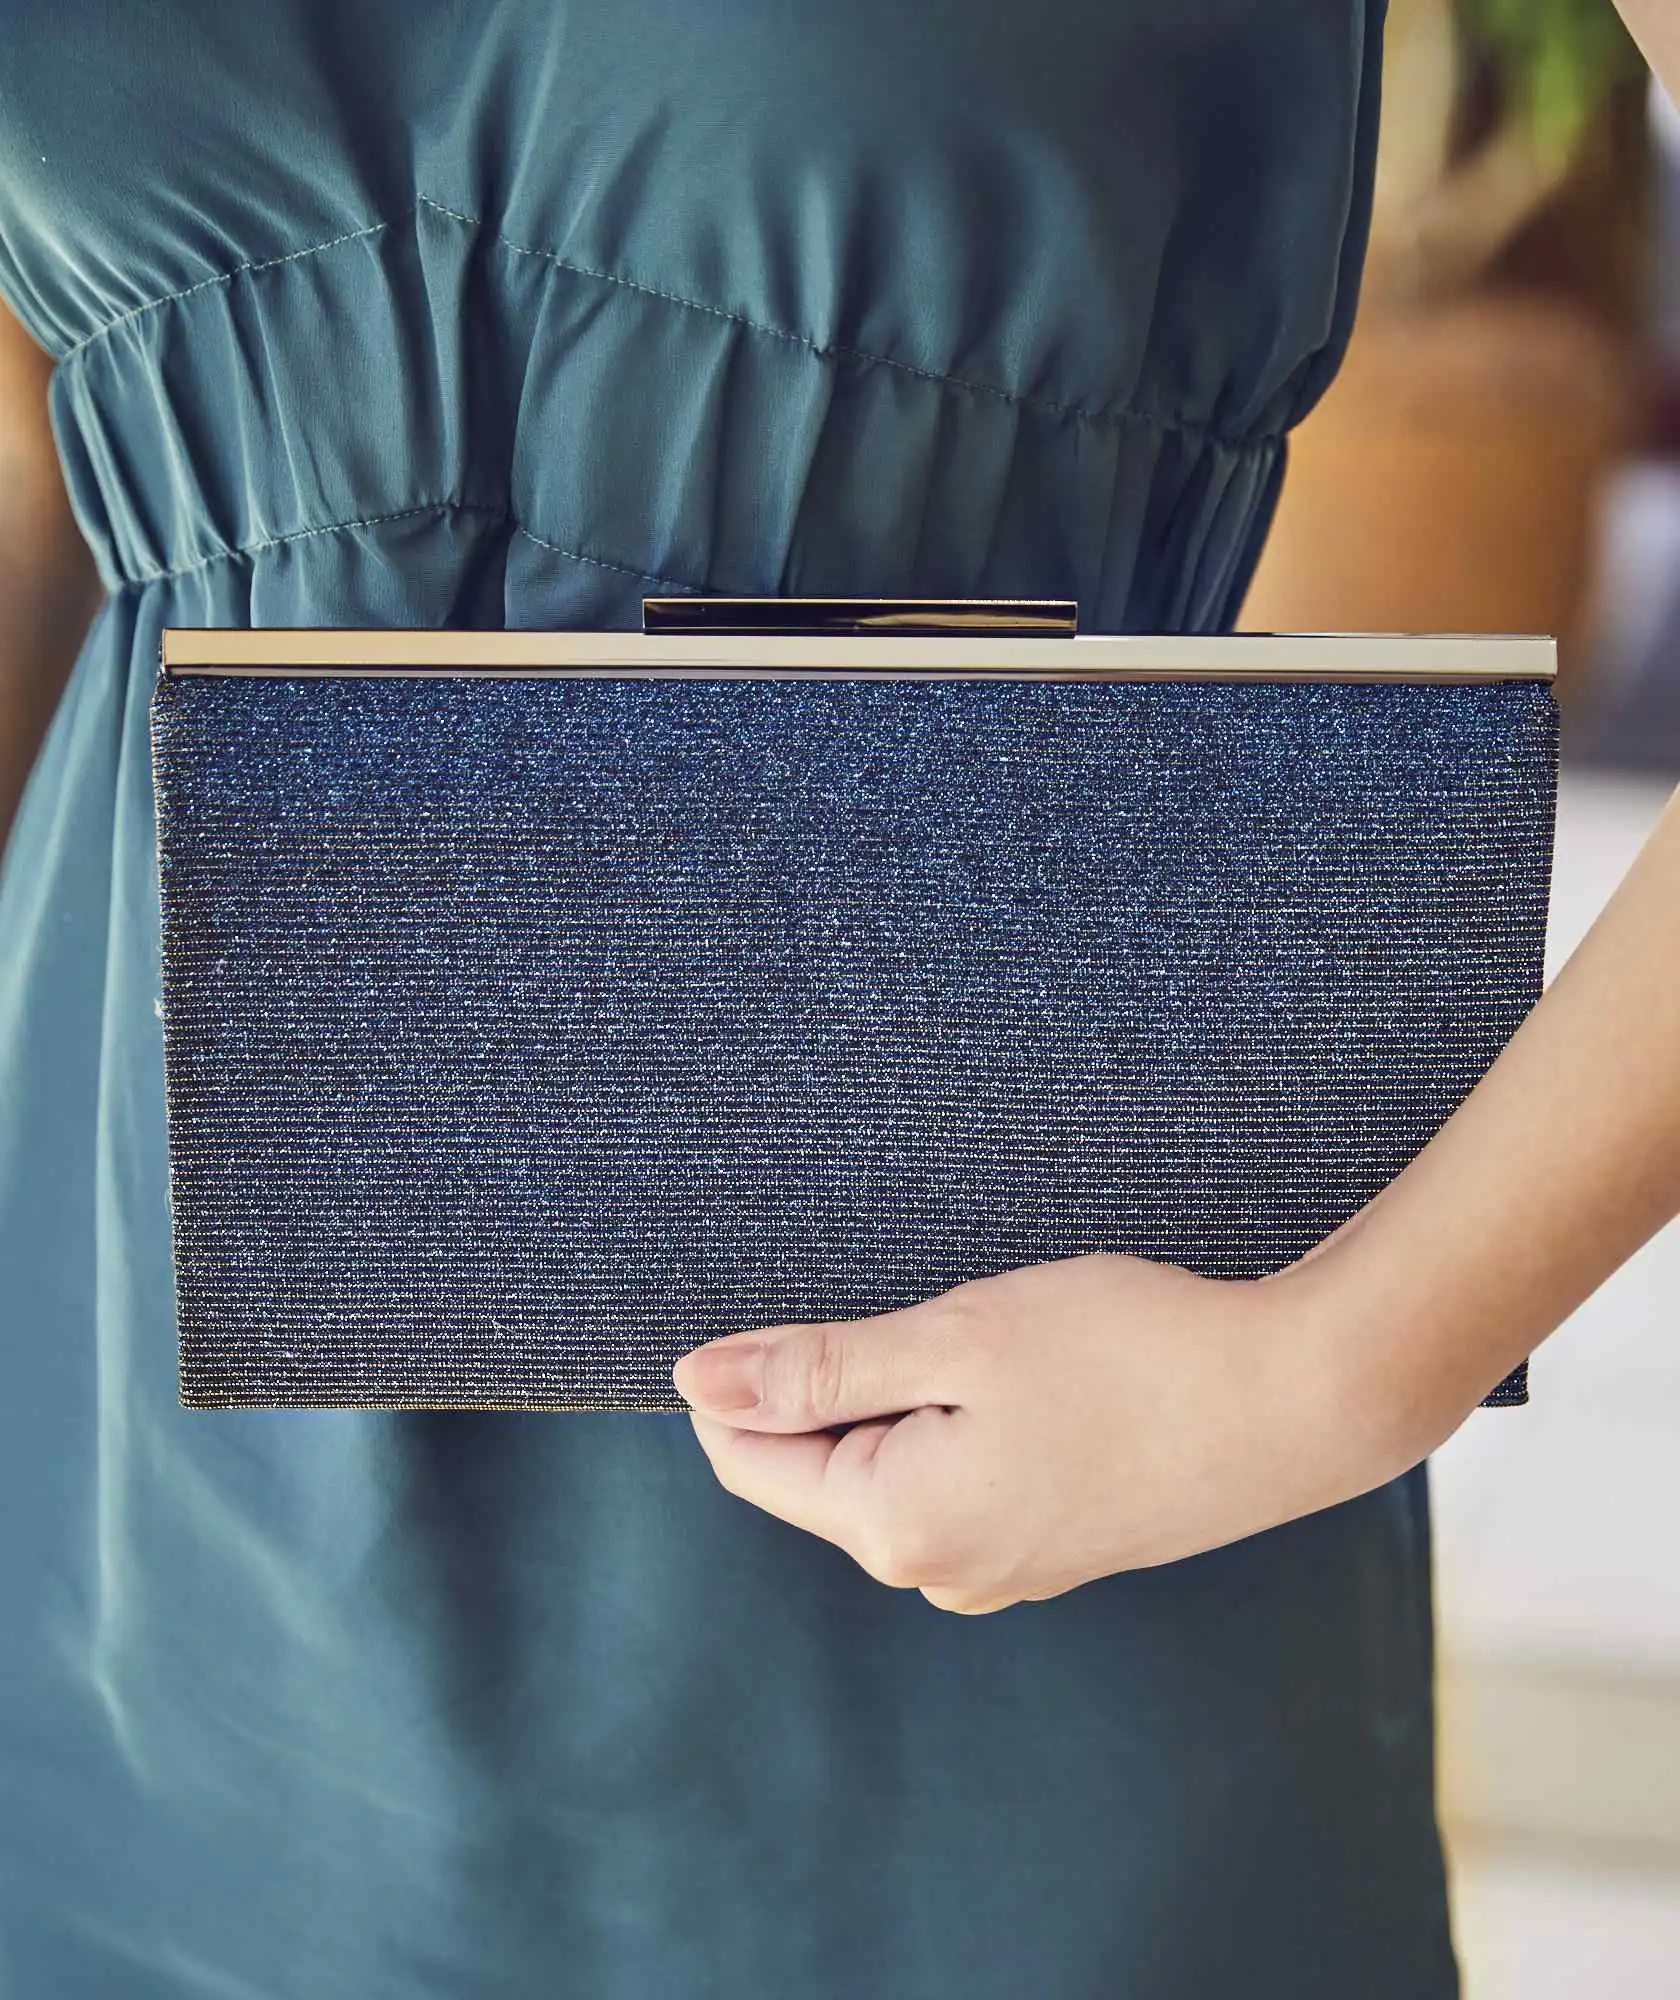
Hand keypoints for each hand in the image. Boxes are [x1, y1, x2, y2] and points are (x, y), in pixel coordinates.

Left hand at [672, 1250, 1458, 1614]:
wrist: (1295, 1402)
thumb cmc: (1125, 1354)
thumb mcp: (953, 1340)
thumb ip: (817, 1368)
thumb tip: (693, 1382)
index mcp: (897, 1525)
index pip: (750, 1461)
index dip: (744, 1376)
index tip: (786, 1300)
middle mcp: (939, 1572)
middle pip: (820, 1470)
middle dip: (833, 1384)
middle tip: (913, 1305)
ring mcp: (1001, 1571)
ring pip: (892, 1469)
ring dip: (902, 1397)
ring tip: (979, 1334)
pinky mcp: (1052, 1548)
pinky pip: (955, 1483)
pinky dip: (956, 1423)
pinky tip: (1018, 1373)